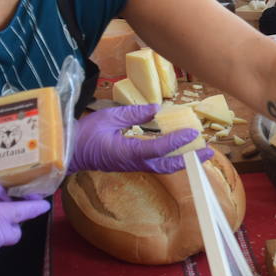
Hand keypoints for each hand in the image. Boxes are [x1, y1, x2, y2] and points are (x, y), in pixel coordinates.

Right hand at [70, 104, 213, 174]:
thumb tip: (156, 109)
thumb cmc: (83, 134)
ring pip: (163, 166)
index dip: (177, 141)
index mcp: (127, 152)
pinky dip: (171, 158)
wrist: (66, 153)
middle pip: (168, 165)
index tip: (192, 133)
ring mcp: (132, 165)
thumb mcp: (108, 117)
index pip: (158, 148)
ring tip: (199, 152)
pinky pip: (155, 163)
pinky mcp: (130, 164)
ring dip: (183, 160)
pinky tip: (178, 150)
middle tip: (209, 152)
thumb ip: (134, 114)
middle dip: (190, 159)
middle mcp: (133, 162)